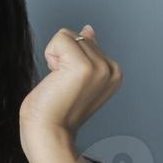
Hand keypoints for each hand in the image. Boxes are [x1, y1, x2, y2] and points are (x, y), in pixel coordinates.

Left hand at [19, 24, 121, 147]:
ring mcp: (100, 68)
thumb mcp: (75, 76)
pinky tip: (55, 79)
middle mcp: (111, 69)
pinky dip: (50, 56)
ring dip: (55, 58)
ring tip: (59, 83)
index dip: (68, 59)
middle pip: (77, 35)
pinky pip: (60, 39)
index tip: (69, 85)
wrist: (48, 133)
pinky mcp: (83, 67)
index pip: (85, 41)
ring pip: (68, 36)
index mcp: (114, 72)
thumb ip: (86, 52)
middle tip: (62, 86)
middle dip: (62, 57)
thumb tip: (88, 30)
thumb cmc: (55, 110)